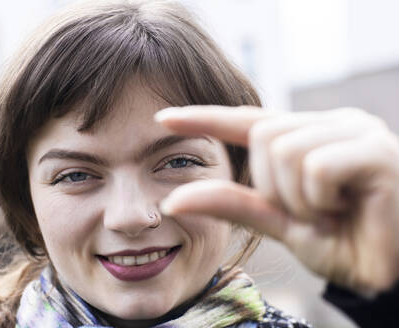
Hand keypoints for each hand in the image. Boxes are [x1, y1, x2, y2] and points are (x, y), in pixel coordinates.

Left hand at [156, 106, 398, 292]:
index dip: (204, 118)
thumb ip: (232, 204)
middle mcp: (330, 124)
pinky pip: (314, 167)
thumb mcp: (278, 223)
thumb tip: (174, 199)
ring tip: (332, 213)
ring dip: (299, 198)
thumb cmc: (342, 242)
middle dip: (274, 185)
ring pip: (284, 149)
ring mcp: (354, 130)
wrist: (393, 270)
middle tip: (313, 213)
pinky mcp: (374, 149)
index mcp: (306, 137)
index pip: (246, 119)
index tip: (162, 119)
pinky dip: (319, 200)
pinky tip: (348, 209)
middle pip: (263, 135)